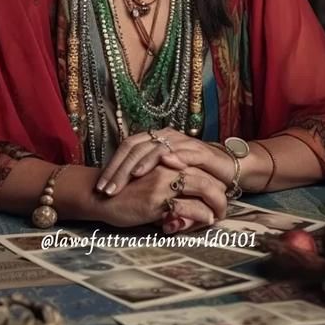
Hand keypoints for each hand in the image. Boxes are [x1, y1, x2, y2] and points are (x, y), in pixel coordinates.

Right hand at [93, 164, 226, 228]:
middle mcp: (168, 164)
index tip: (218, 198)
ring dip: (216, 205)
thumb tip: (192, 204)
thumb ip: (171, 188)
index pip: (201, 168)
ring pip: (205, 188)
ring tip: (218, 216)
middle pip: (208, 176)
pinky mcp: (157, 197)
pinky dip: (201, 215)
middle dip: (220, 195)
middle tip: (223, 209)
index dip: (214, 183)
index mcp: (168, 158)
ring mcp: (164, 179)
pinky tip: (206, 221)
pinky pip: (190, 206)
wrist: (99, 198)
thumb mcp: (152, 185)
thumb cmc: (125, 194)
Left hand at [96, 129, 234, 194]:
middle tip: (109, 189)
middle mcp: (165, 136)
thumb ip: (143, 176)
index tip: (101, 187)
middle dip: (121, 169)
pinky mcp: (200, 151)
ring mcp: (182, 141)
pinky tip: (164, 166)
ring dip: (143, 164)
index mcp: (154, 138)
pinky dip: (174, 157)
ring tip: (131, 178)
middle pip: (137, 147)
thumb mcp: (162, 175)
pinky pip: (184, 151)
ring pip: (156, 149)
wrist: (224, 168)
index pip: (127, 147)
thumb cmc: (190, 173)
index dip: (112, 165)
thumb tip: (115, 185)